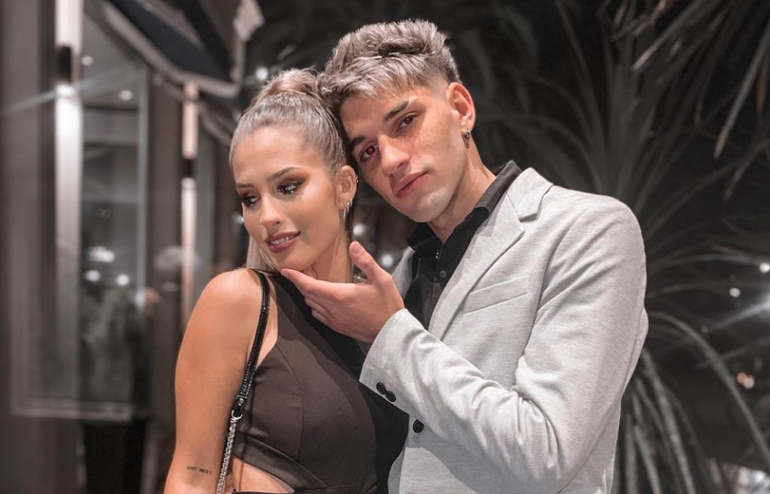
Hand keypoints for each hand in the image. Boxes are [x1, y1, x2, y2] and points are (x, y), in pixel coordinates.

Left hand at [281, 242, 404, 341]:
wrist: (391, 332)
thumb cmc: (387, 304)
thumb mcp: (382, 279)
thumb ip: (366, 261)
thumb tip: (354, 245)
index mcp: (340, 295)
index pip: (309, 285)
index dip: (295, 277)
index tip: (285, 270)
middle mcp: (332, 309)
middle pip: (307, 294)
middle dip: (301, 282)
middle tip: (301, 270)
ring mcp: (333, 320)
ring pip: (311, 304)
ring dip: (308, 293)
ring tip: (311, 282)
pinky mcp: (337, 327)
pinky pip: (318, 315)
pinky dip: (314, 305)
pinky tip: (321, 299)